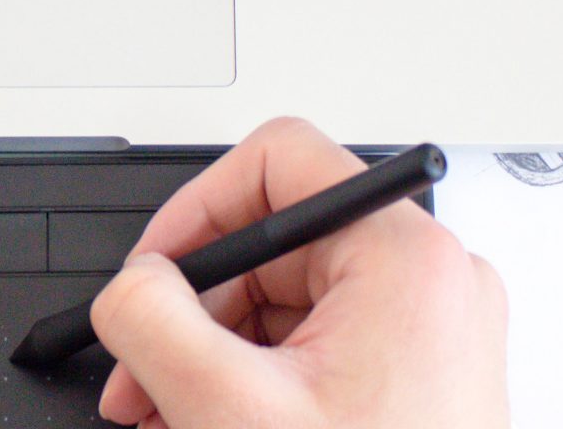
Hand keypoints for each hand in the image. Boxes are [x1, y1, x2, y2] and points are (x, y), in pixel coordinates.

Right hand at [90, 119, 510, 427]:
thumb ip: (154, 323)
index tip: (152, 272)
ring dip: (215, 353)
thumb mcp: (229, 407)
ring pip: (291, 300)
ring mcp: (431, 329)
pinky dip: (258, 379)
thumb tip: (129, 286)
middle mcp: (432, 280)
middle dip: (194, 308)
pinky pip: (319, 343)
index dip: (196, 209)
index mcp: (405, 259)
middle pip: (277, 242)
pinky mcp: (422, 373)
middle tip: (141, 374)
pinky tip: (218, 423)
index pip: (280, 160)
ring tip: (171, 413)